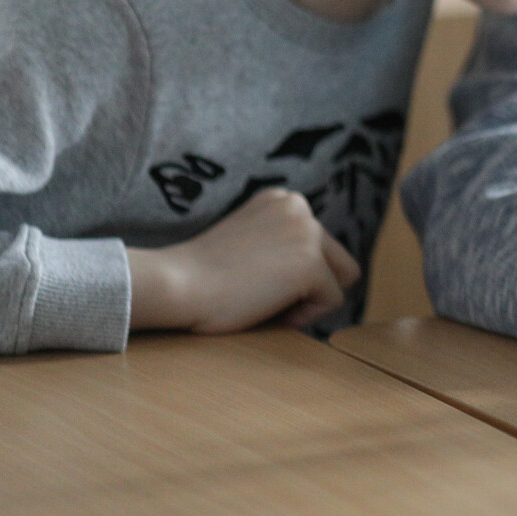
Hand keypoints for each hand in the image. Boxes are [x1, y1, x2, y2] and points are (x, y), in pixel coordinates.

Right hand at [128, 188, 360, 333]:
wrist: (175, 283)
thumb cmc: (202, 274)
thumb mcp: (251, 240)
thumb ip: (283, 243)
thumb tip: (324, 271)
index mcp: (283, 199)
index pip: (320, 245)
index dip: (295, 274)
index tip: (254, 277)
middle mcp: (300, 206)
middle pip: (339, 261)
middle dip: (311, 286)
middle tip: (262, 294)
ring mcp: (307, 233)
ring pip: (342, 280)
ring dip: (310, 300)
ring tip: (266, 300)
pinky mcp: (311, 264)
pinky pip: (332, 301)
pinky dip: (305, 316)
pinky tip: (268, 309)